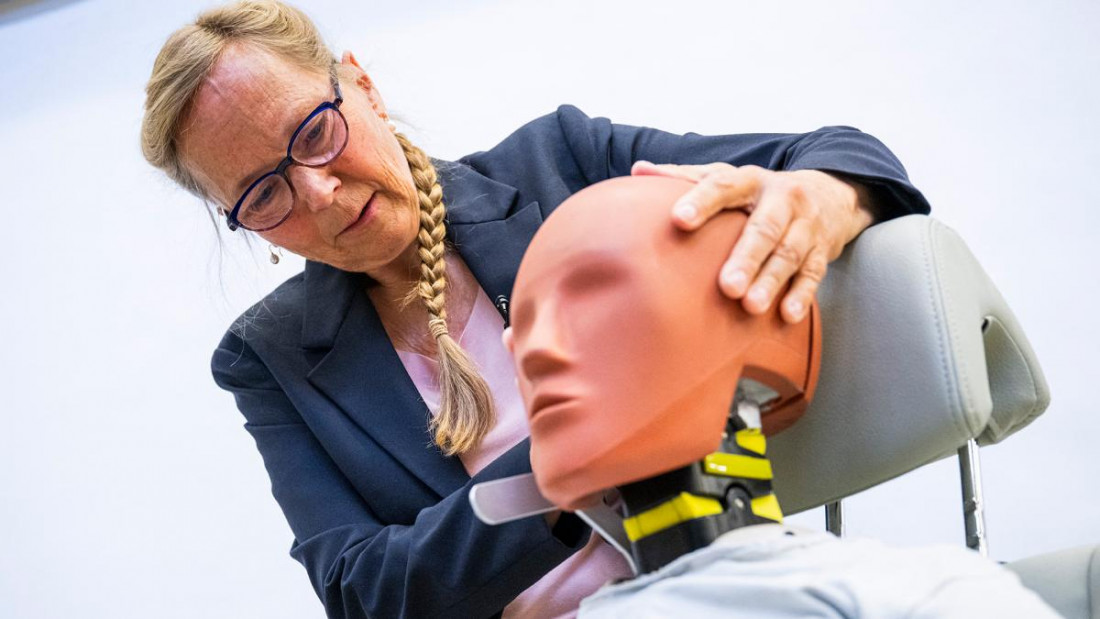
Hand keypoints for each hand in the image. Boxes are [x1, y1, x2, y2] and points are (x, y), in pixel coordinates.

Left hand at [631, 160, 873, 322]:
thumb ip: (685, 177)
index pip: (724, 186)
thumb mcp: (728, 178)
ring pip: (790, 253)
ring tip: (751, 305)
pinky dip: (802, 293)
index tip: (679, 219)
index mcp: (751, 181)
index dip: (701, 201)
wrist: (830, 195)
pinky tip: (787, 314)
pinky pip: (814, 273)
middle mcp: (782, 199)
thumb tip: (638, 170)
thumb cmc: (760, 193)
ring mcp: (805, 225)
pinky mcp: (822, 250)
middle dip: (746, 257)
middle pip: (764, 228)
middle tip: (726, 286)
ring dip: (772, 280)